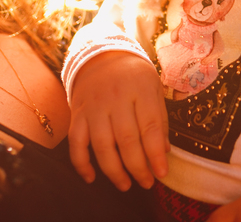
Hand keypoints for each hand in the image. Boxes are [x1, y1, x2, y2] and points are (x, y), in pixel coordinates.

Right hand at [67, 50, 168, 190]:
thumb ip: (159, 119)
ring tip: (125, 185)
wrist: (101, 55)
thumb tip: (164, 152)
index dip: (156, 154)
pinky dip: (81, 163)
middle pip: (126, 140)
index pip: (150, 127)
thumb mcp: (154, 88)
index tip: (162, 174)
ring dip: (114, 171)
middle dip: (138, 167)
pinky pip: (76, 142)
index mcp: (140, 89)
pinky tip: (91, 178)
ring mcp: (94, 106)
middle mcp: (116, 98)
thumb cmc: (134, 76)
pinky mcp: (77, 114)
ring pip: (102, 145)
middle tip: (147, 183)